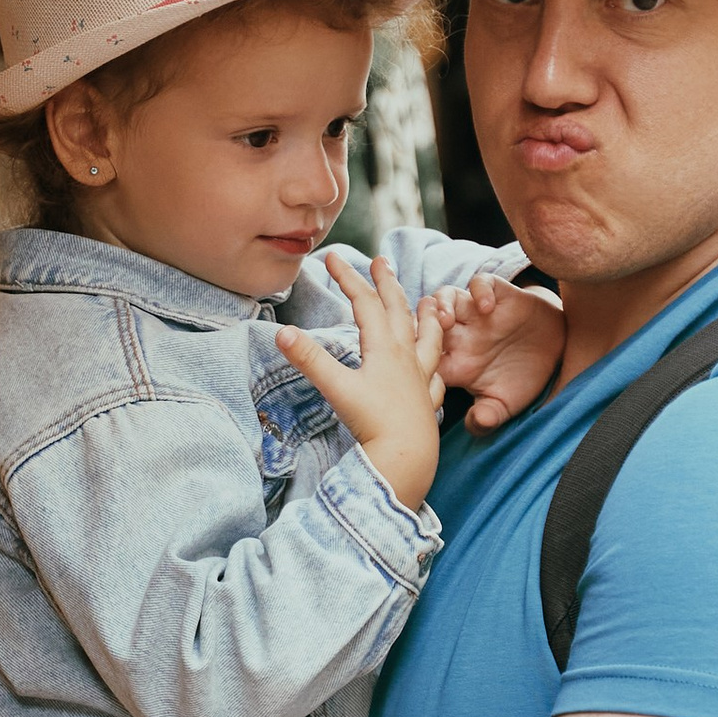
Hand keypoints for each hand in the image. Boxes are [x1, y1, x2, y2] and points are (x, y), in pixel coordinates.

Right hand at [273, 253, 443, 511]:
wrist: (407, 458)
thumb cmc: (373, 423)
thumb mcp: (336, 387)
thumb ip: (310, 359)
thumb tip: (281, 332)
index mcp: (384, 348)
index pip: (365, 303)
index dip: (347, 278)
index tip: (332, 257)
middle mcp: (406, 358)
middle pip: (397, 311)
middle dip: (386, 284)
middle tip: (381, 262)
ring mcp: (420, 379)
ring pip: (427, 339)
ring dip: (425, 317)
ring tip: (428, 302)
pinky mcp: (427, 402)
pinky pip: (435, 376)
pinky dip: (436, 364)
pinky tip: (436, 367)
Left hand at [429, 270, 565, 428]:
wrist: (554, 348)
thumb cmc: (524, 377)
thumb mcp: (506, 403)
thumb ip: (488, 416)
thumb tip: (475, 424)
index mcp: (455, 363)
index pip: (422, 360)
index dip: (414, 362)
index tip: (416, 371)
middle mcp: (460, 335)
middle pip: (425, 324)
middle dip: (418, 327)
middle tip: (420, 336)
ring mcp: (476, 314)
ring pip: (445, 298)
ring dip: (441, 305)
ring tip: (447, 319)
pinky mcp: (496, 295)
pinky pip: (479, 283)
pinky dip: (480, 290)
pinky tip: (488, 307)